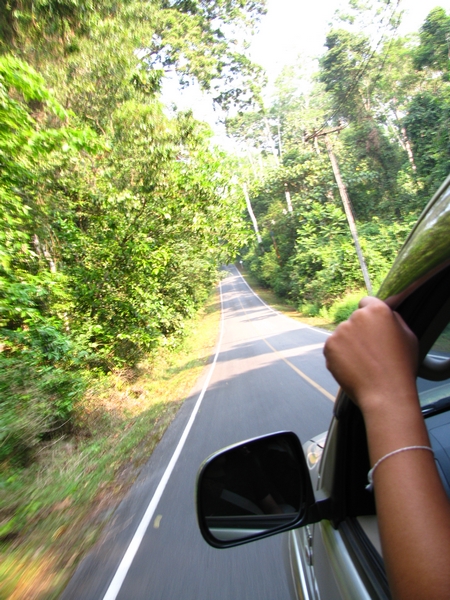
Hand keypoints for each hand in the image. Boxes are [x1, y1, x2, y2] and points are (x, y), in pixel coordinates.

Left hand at [323, 297, 417, 413]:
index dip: (370, 316)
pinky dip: (339, 356)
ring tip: (363, 363)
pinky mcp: (328, 346)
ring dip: (349, 345)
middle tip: (370, 352)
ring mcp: (340, 331)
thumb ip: (394, 319)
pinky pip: (333, 348)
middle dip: (359, 332)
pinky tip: (353, 368)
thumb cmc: (401, 367)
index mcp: (377, 310)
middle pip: (354, 320)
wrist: (386, 393)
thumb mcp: (408, 336)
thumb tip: (385, 313)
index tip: (372, 327)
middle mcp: (356, 316)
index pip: (367, 302)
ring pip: (343, 335)